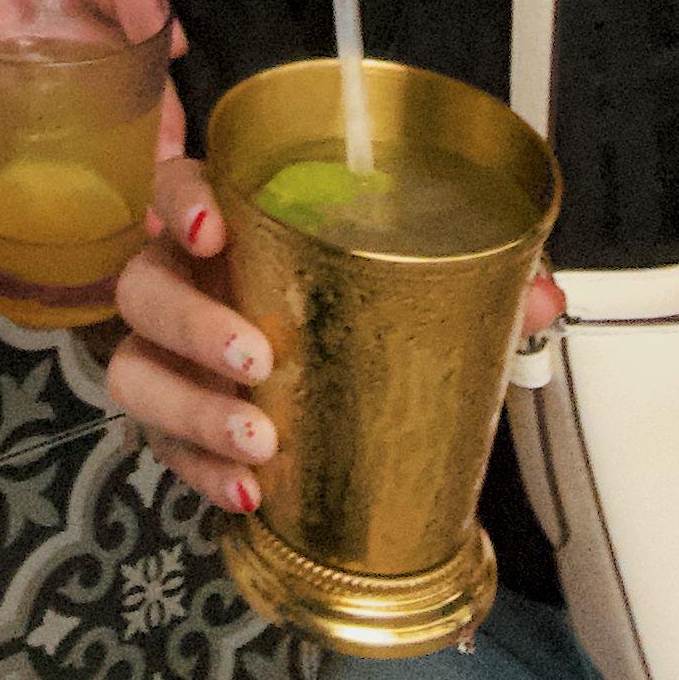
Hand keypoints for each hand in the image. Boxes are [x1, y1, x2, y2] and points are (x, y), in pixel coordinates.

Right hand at [102, 170, 570, 516]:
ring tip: (260, 443)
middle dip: (195, 323)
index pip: (178, 185)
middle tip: (259, 358)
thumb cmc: (355, 310)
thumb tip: (540, 296)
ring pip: (138, 372)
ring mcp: (167, 354)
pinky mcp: (173, 423)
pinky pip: (164, 448)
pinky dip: (203, 474)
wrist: (341, 384)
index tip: (214, 228)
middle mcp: (182, 281)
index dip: (183, 200)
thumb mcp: (419, 285)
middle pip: (146, 286)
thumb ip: (480, 279)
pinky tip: (250, 494)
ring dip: (193, 409)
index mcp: (231, 226)